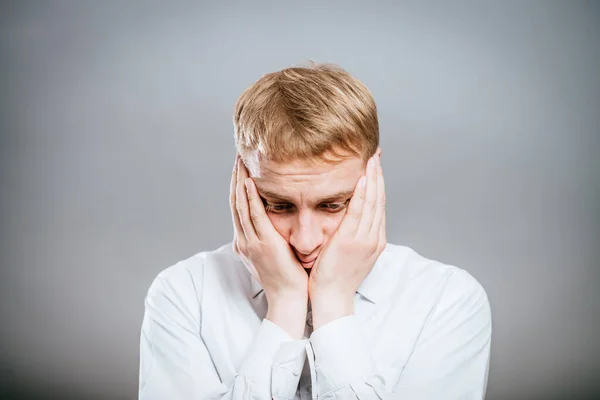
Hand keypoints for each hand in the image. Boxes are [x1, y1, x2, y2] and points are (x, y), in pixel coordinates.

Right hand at [230, 155, 307, 337]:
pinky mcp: (264, 244)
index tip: (240, 168)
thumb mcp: (273, 255)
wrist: (289, 299)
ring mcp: (252, 242)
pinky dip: (249, 198)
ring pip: (241, 206)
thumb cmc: (287, 278)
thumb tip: (275, 223)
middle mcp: (244, 240)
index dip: (237, 186)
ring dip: (239, 181)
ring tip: (240, 161)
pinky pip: (254, 216)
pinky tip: (248, 182)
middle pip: (235, 202)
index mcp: (245, 242)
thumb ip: (270, 238)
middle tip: (238, 156)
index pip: (239, 208)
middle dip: (235, 178)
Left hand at [308, 153, 385, 328]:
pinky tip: (362, 178)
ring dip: (373, 178)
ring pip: (373, 202)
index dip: (378, 184)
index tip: (375, 166)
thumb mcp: (348, 253)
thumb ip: (351, 234)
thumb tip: (346, 217)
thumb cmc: (334, 277)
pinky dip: (363, 194)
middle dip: (379, 175)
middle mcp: (374, 237)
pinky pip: (360, 212)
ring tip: (371, 159)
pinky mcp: (353, 241)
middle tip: (376, 155)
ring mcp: (366, 239)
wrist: (332, 299)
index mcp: (374, 240)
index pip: (379, 205)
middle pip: (380, 199)